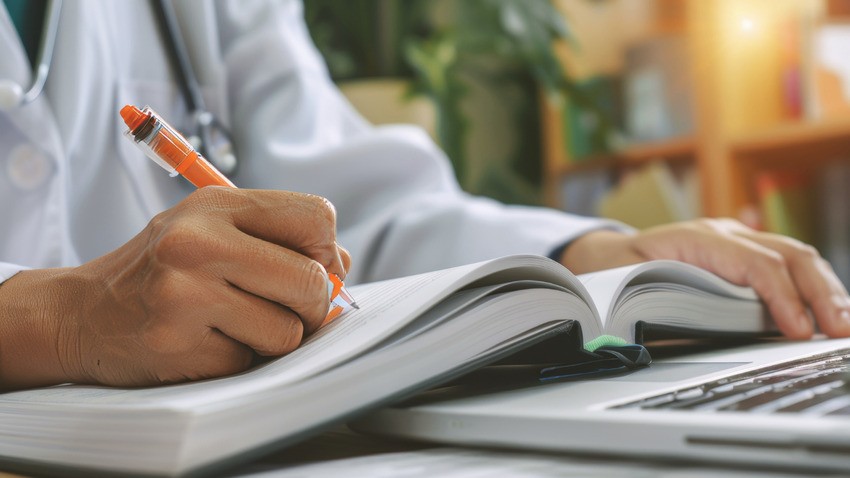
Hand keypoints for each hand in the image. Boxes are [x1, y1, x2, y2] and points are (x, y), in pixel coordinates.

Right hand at [0, 188, 350, 389]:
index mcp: (215, 204)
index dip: (327, 251)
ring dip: (273, 337)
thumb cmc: (162, 269)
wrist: (80, 313)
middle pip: (311, 281)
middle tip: (286, 307)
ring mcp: (184, 294)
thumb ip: (279, 239)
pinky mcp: (176, 344)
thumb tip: (341, 268)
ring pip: (288, 331)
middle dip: (312, 305)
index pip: (317, 217)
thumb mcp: (212, 229)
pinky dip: (238, 358)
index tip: (311, 267)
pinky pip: (250, 361)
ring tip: (234, 323)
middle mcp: (198, 242)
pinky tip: (204, 341)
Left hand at [561, 218, 849, 339]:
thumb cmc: (617, 272)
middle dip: (820, 293)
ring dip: (825, 290)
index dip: (780, 297)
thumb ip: (661, 308)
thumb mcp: (627, 289)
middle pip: (788, 253)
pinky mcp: (745, 254)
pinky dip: (813, 288)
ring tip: (843, 325)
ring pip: (796, 255)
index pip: (754, 263)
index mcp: (694, 239)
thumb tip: (689, 336)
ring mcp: (736, 239)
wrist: (607, 254)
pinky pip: (788, 264)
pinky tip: (828, 313)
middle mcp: (722, 234)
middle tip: (839, 330)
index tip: (798, 330)